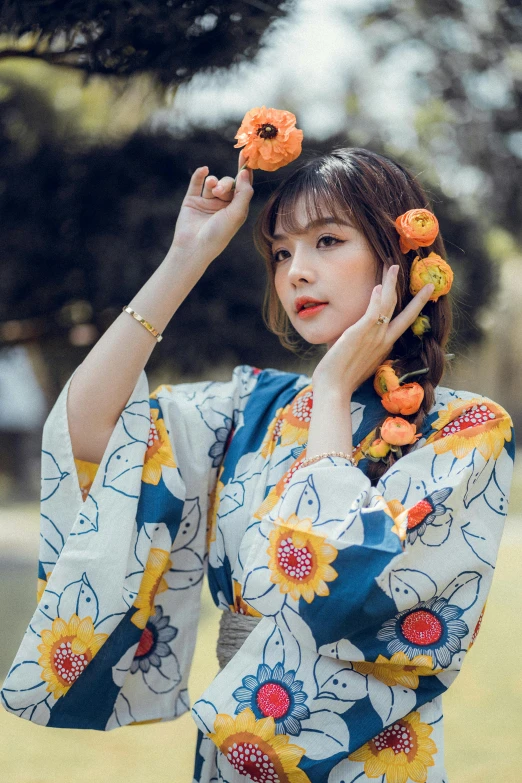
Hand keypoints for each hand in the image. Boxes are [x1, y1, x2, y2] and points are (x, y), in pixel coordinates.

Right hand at [170, 149, 253, 263]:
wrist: (194, 246)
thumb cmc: (219, 234)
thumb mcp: (237, 214)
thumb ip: (244, 192)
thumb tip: (245, 172)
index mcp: (236, 209)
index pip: (243, 186)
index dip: (244, 171)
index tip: (246, 154)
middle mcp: (222, 205)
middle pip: (228, 183)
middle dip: (226, 183)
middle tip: (221, 191)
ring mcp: (207, 202)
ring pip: (213, 182)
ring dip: (214, 182)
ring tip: (212, 189)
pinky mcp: (192, 201)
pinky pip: (196, 183)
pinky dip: (200, 175)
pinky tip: (204, 171)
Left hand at [312, 265, 434, 395]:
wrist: (333, 390)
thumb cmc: (339, 377)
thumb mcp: (355, 357)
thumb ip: (358, 343)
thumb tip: (349, 335)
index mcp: (384, 347)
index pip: (402, 324)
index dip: (412, 310)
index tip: (420, 300)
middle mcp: (383, 340)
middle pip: (405, 313)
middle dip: (417, 297)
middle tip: (427, 283)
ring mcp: (374, 336)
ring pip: (388, 305)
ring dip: (391, 283)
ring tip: (393, 266)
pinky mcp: (360, 333)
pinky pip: (374, 312)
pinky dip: (377, 298)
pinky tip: (379, 286)